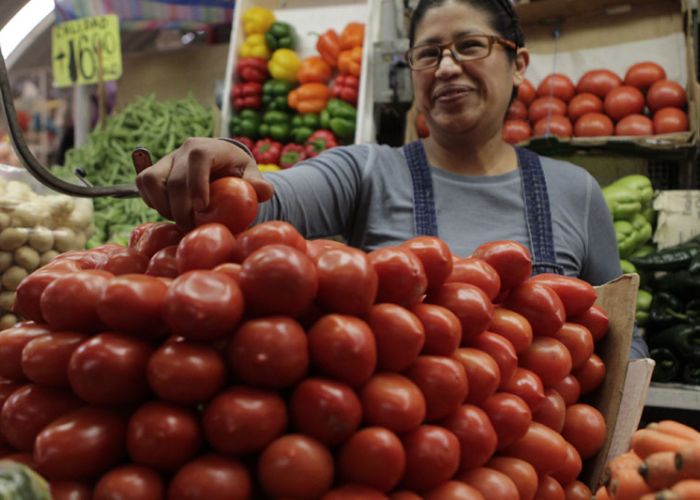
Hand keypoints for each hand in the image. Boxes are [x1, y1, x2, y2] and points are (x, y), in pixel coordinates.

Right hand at [135, 137, 273, 229]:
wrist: (218, 163)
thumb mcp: (249, 174)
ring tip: (180, 221)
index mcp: (207, 148)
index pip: (197, 160)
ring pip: (151, 180)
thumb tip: (265, 192)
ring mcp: (166, 160)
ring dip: (163, 206)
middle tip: (192, 229)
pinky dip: (152, 202)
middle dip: (181, 209)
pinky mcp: (154, 170)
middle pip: (174, 180)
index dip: (197, 184)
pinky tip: (169, 213)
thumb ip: (257, 183)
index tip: (203, 208)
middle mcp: (183, 150)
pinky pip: (143, 185)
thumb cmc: (236, 171)